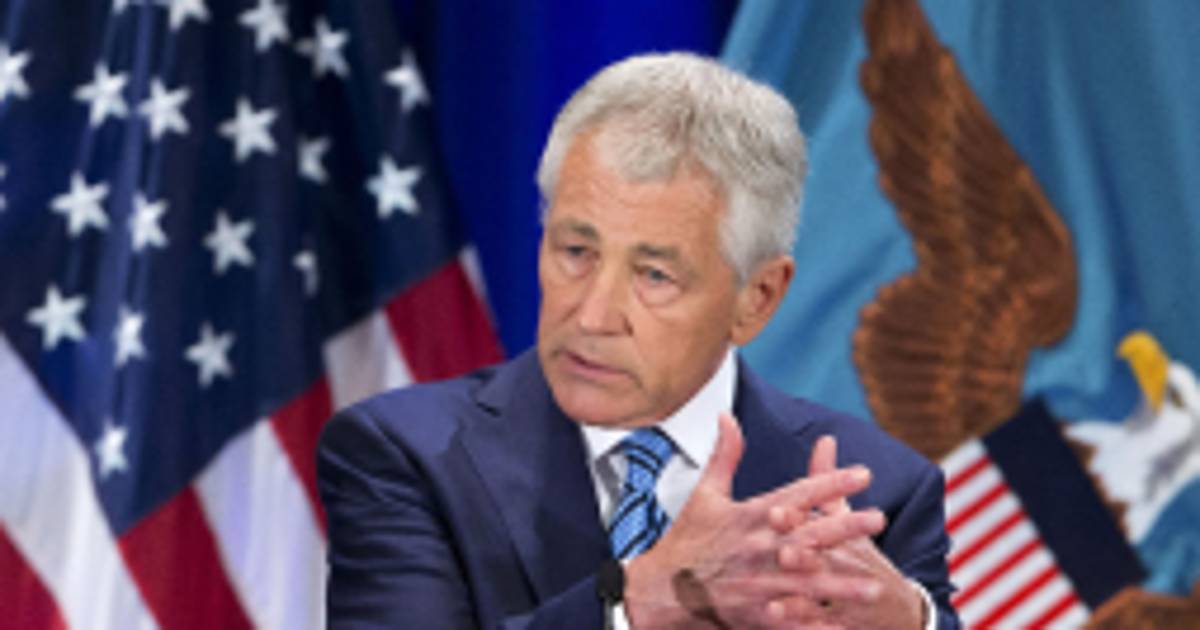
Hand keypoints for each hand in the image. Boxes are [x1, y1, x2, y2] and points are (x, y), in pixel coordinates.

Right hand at [623, 413, 885, 628]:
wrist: (657, 588)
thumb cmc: (686, 539)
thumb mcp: (704, 494)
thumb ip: (725, 455)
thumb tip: (727, 415)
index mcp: (749, 516)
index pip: (796, 495)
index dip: (831, 484)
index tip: (863, 475)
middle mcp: (756, 547)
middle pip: (808, 535)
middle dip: (846, 528)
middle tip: (880, 519)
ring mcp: (754, 583)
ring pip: (805, 583)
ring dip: (841, 584)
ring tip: (875, 586)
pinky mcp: (750, 614)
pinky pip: (788, 622)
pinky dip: (811, 626)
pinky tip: (838, 628)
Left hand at [764, 435, 924, 628]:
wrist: (899, 613)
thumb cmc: (862, 560)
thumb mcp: (848, 522)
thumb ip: (827, 486)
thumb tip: (824, 438)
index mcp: (843, 541)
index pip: (821, 525)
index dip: (797, 519)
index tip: (773, 512)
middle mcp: (849, 570)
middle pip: (825, 563)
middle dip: (805, 560)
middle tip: (782, 555)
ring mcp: (851, 604)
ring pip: (824, 604)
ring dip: (801, 606)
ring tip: (775, 607)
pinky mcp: (847, 629)